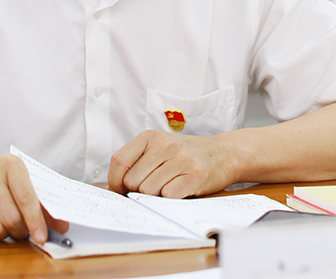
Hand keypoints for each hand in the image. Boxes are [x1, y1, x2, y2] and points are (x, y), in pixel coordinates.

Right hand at [0, 154, 67, 243]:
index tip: (42, 237)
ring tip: (0, 221)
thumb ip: (41, 203)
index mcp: (9, 164)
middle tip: (19, 229)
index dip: (36, 221)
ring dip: (1, 234)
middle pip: (11, 219)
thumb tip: (62, 226)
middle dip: (19, 231)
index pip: (26, 197)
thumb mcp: (18, 181)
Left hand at [108, 130, 235, 198]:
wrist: (223, 153)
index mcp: (150, 137)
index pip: (119, 160)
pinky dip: (171, 199)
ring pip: (149, 191)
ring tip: (170, 185)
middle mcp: (164, 145)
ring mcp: (180, 159)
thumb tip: (112, 189)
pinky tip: (181, 189)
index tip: (120, 190)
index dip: (115, 181)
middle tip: (155, 187)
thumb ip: (137, 162)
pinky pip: (168, 196)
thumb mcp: (159, 148)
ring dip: (156, 196)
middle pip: (132, 181)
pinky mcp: (194, 175)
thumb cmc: (185, 156)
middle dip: (139, 191)